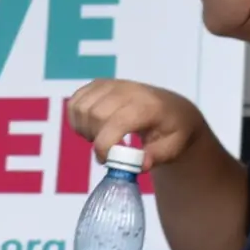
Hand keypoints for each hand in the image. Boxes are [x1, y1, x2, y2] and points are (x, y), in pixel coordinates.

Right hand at [65, 79, 203, 171]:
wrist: (173, 109)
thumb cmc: (172, 131)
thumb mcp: (173, 149)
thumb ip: (156, 157)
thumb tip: (139, 165)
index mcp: (147, 106)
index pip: (115, 122)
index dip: (104, 145)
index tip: (106, 160)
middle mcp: (127, 90)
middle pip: (94, 115)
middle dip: (94, 138)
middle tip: (107, 149)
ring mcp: (111, 84)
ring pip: (81, 107)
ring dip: (84, 128)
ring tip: (100, 136)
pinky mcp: (99, 84)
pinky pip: (75, 101)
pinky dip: (76, 118)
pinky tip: (92, 126)